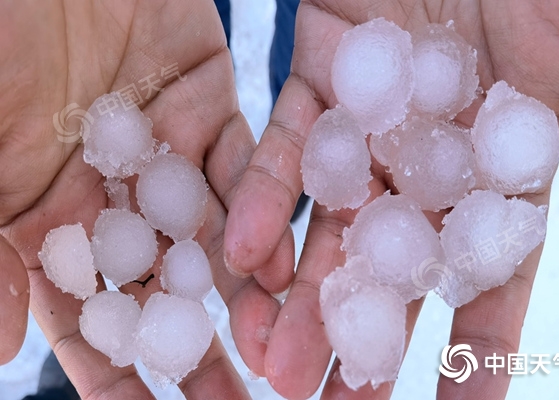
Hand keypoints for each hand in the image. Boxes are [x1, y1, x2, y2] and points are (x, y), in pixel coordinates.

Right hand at [0, 1, 291, 397]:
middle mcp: (109, 190)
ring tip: (272, 356)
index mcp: (42, 214)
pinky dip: (261, 215)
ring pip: (209, 237)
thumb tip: (0, 351)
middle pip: (158, 288)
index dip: (113, 373)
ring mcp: (160, 148)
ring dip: (239, 297)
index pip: (85, 315)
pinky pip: (243, 169)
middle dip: (192, 350)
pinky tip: (276, 268)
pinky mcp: (206, 102)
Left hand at [224, 1, 558, 397]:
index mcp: (496, 168)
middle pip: (393, 266)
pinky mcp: (317, 85)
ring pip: (329, 225)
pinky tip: (243, 256)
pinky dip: (266, 203)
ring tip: (275, 360)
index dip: (479, 347)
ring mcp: (368, 128)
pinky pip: (284, 154)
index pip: (490, 275)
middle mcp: (427, 162)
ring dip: (301, 293)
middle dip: (364, 335)